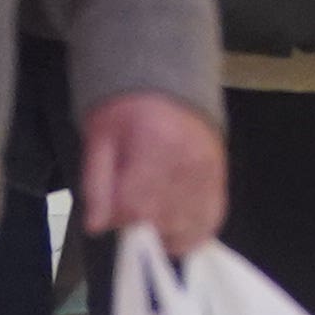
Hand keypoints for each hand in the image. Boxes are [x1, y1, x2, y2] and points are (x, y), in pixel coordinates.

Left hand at [77, 92, 228, 253]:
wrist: (167, 84)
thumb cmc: (128, 112)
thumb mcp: (99, 138)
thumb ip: (95, 184)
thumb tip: (94, 227)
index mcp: (154, 144)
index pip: (136, 205)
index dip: (120, 214)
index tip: (114, 205)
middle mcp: (188, 160)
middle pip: (162, 220)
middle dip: (141, 222)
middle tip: (132, 202)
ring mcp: (208, 171)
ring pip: (187, 226)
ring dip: (166, 230)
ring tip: (152, 211)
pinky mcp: (220, 179)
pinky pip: (210, 219)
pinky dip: (191, 229)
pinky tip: (175, 221)